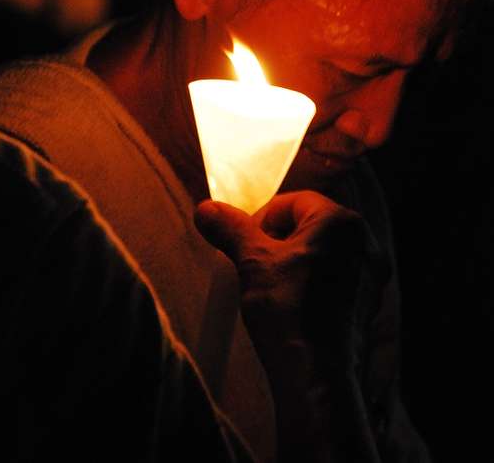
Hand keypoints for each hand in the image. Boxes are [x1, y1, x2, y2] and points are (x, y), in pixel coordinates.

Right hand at [194, 191, 365, 344]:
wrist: (317, 374)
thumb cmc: (290, 310)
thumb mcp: (252, 262)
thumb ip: (230, 229)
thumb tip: (206, 209)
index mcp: (341, 223)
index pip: (295, 201)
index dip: (264, 217)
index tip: (245, 240)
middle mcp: (364, 243)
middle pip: (309, 225)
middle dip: (276, 239)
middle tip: (254, 262)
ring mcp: (369, 274)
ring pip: (321, 252)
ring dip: (292, 260)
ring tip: (269, 284)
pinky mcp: (366, 301)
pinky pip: (333, 276)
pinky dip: (310, 279)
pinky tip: (291, 302)